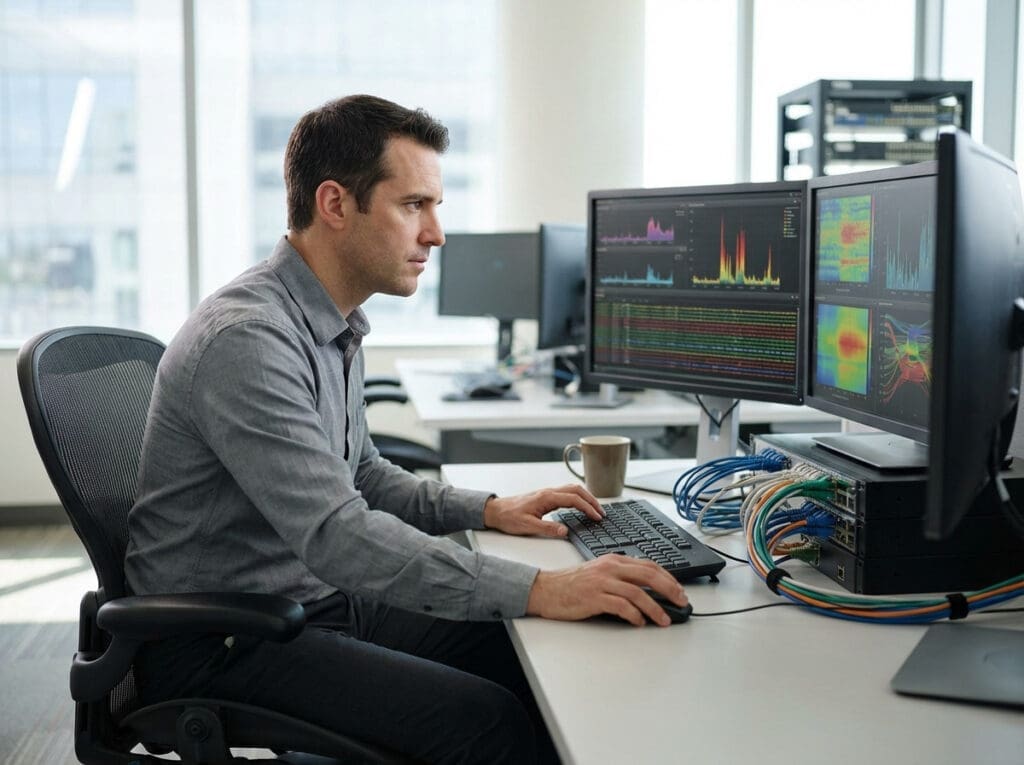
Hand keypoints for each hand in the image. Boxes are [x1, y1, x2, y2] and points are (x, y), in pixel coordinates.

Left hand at [483, 484, 602, 537]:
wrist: (495, 511)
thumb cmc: (508, 517)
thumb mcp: (527, 526)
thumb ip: (547, 528)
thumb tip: (565, 531)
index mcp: (546, 497)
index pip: (573, 499)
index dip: (588, 508)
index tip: (597, 517)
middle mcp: (548, 492)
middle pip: (577, 490)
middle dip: (592, 500)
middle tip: (601, 513)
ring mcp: (547, 493)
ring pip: (572, 489)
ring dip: (586, 497)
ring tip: (595, 509)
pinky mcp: (545, 497)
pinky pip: (566, 493)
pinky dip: (578, 498)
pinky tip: (580, 506)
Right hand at [526, 554, 687, 626]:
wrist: (546, 589)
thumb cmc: (572, 584)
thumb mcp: (599, 572)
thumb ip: (620, 576)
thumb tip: (646, 590)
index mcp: (613, 560)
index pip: (649, 565)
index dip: (669, 578)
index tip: (679, 590)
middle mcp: (610, 568)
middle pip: (648, 575)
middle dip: (670, 589)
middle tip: (682, 601)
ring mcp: (602, 582)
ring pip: (638, 592)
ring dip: (655, 608)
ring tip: (664, 620)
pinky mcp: (594, 597)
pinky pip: (621, 606)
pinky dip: (634, 615)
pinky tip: (640, 622)